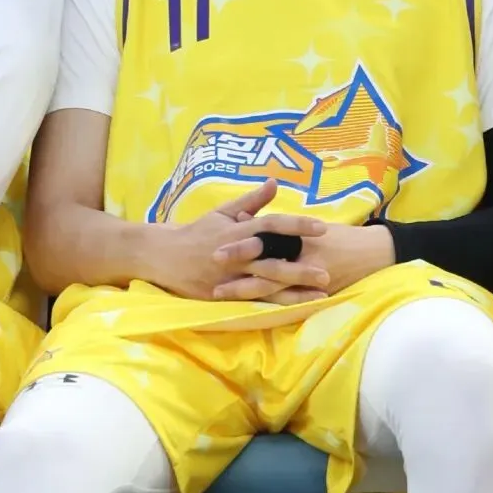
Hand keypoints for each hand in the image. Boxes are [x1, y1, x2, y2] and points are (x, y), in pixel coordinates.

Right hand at [140, 179, 327, 300]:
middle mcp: (236, 254)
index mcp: (237, 230)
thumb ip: (251, 201)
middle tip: (327, 272)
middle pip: (272, 260)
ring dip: (293, 290)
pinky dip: (275, 305)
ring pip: (266, 285)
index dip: (296, 225)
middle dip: (300, 267)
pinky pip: (254, 302)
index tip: (322, 227)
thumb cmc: (198, 232)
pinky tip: (295, 309)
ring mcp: (230, 277)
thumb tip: (275, 183)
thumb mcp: (222, 212)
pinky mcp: (224, 295)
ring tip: (319, 295)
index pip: (271, 224)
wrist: (165, 255)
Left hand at [213, 217, 395, 303]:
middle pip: (264, 257)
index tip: (217, 240)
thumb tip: (241, 216)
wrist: (373, 253)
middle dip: (238, 263)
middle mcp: (302, 252)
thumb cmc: (337, 236)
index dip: (242, 239)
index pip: (265, 233)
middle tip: (213, 263)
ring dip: (245, 287)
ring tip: (219, 291)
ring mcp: (309, 274)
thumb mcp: (307, 224)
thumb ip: (276, 224)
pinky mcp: (316, 291)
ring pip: (272, 283)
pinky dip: (269, 303)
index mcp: (298, 232)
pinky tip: (249, 308)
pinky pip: (289, 300)